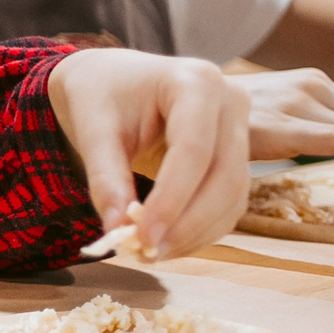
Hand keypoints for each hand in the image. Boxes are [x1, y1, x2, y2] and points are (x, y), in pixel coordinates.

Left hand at [48, 47, 249, 261]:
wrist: (113, 80)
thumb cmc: (101, 95)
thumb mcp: (93, 129)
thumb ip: (105, 177)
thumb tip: (117, 229)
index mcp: (195, 81)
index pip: (193, 149)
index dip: (171, 200)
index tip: (142, 237)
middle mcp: (230, 101)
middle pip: (224, 176)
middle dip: (187, 223)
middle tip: (148, 252)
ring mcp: (240, 129)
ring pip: (233, 196)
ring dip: (196, 233)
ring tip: (152, 252)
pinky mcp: (237, 156)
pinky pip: (230, 202)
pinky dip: (202, 229)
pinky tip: (168, 242)